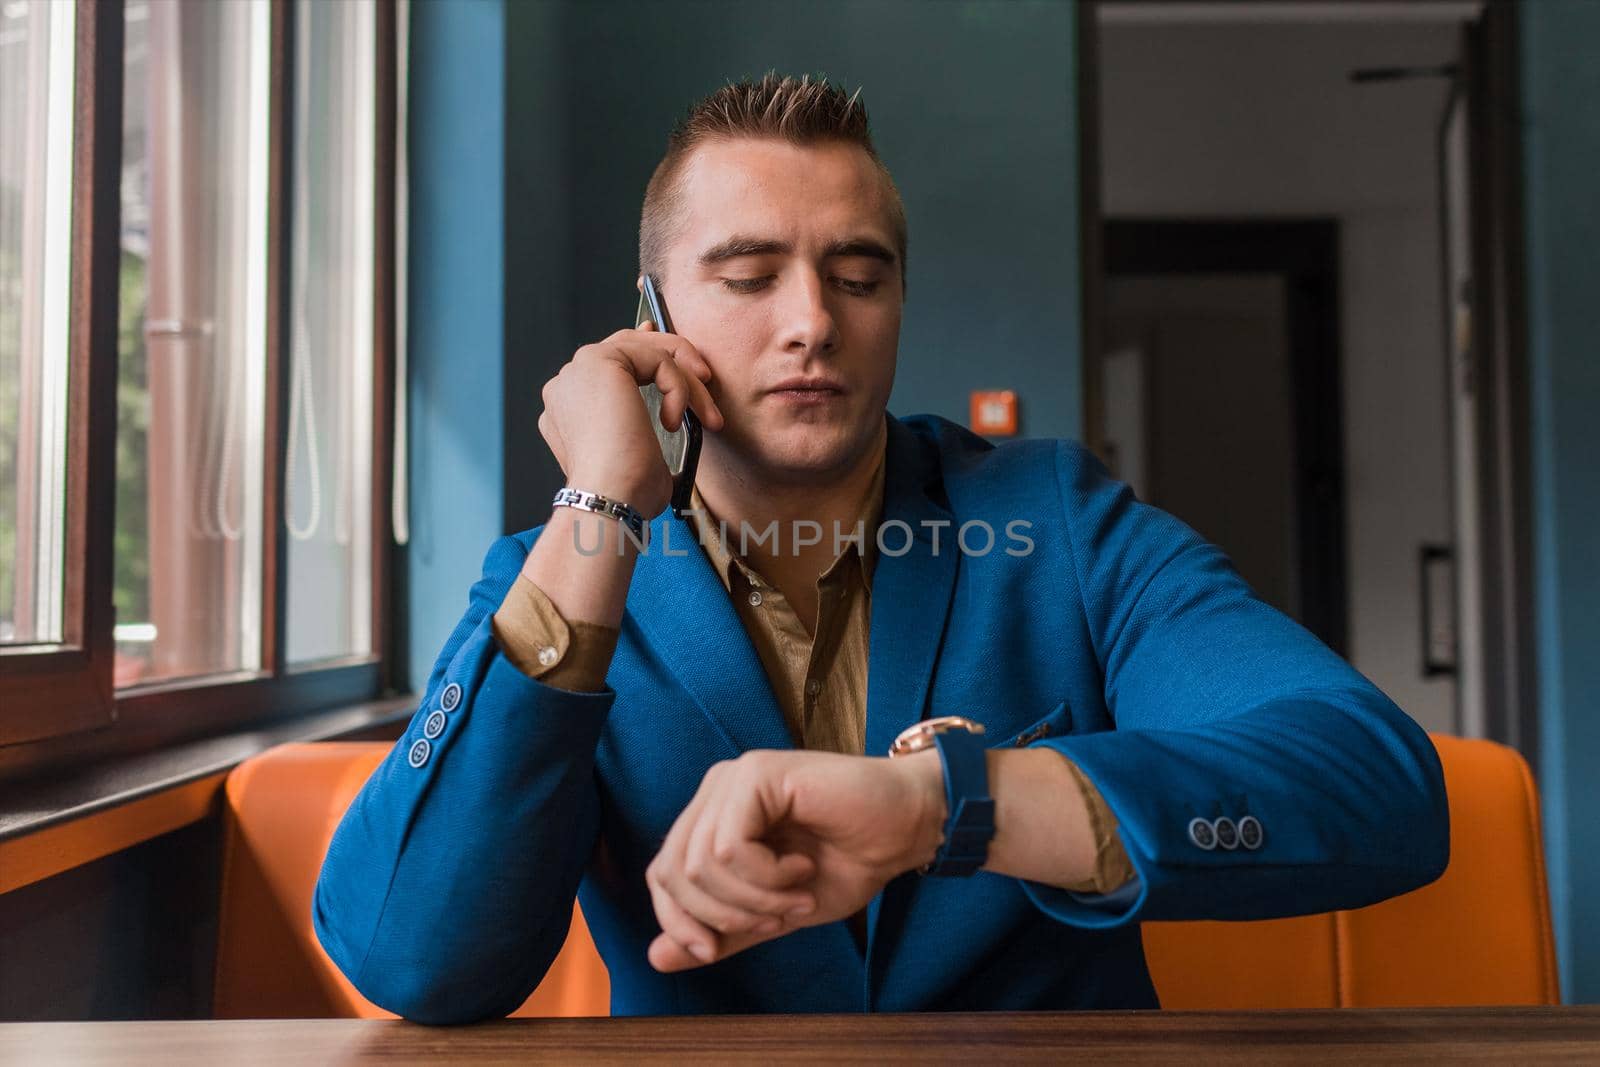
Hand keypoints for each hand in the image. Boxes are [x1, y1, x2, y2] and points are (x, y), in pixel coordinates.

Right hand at [537, 321, 723, 517]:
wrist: (609, 498)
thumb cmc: (625, 491)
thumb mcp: (641, 454)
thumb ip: (645, 425)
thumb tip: (669, 419)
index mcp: (569, 404)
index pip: (611, 361)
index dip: (647, 349)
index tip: (680, 358)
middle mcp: (569, 382)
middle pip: (628, 345)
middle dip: (673, 356)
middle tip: (704, 377)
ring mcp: (580, 369)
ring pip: (647, 351)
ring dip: (686, 380)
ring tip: (707, 413)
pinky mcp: (599, 361)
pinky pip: (657, 359)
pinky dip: (678, 388)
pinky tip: (674, 422)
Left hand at [644, 749, 946, 971]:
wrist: (905, 828)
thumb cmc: (849, 860)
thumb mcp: (775, 911)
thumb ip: (721, 931)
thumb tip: (656, 958)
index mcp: (713, 818)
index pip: (662, 874)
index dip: (678, 922)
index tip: (713, 952)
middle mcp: (716, 791)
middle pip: (673, 871)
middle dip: (724, 916)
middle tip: (778, 918)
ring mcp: (734, 778)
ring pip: (703, 864)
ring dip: (755, 898)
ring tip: (798, 895)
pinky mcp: (756, 773)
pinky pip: (730, 847)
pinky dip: (767, 876)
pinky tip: (802, 867)